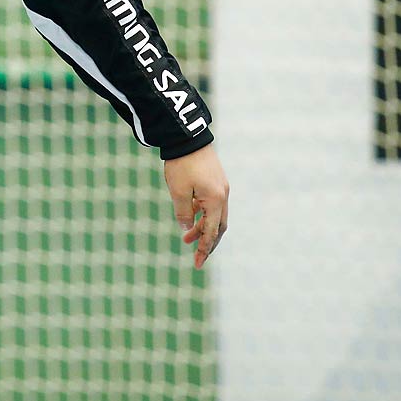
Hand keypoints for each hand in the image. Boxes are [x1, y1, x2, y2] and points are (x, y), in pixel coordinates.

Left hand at [163, 142, 228, 270]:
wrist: (187, 137)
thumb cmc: (181, 164)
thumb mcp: (178, 192)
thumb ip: (183, 214)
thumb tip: (186, 231)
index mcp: (215, 201)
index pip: (211, 233)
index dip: (204, 249)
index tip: (197, 264)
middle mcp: (223, 196)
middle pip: (218, 228)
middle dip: (208, 243)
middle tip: (196, 257)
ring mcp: (221, 188)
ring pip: (216, 216)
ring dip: (204, 229)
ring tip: (186, 238)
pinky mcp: (217, 181)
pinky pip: (213, 205)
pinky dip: (204, 215)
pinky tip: (191, 216)